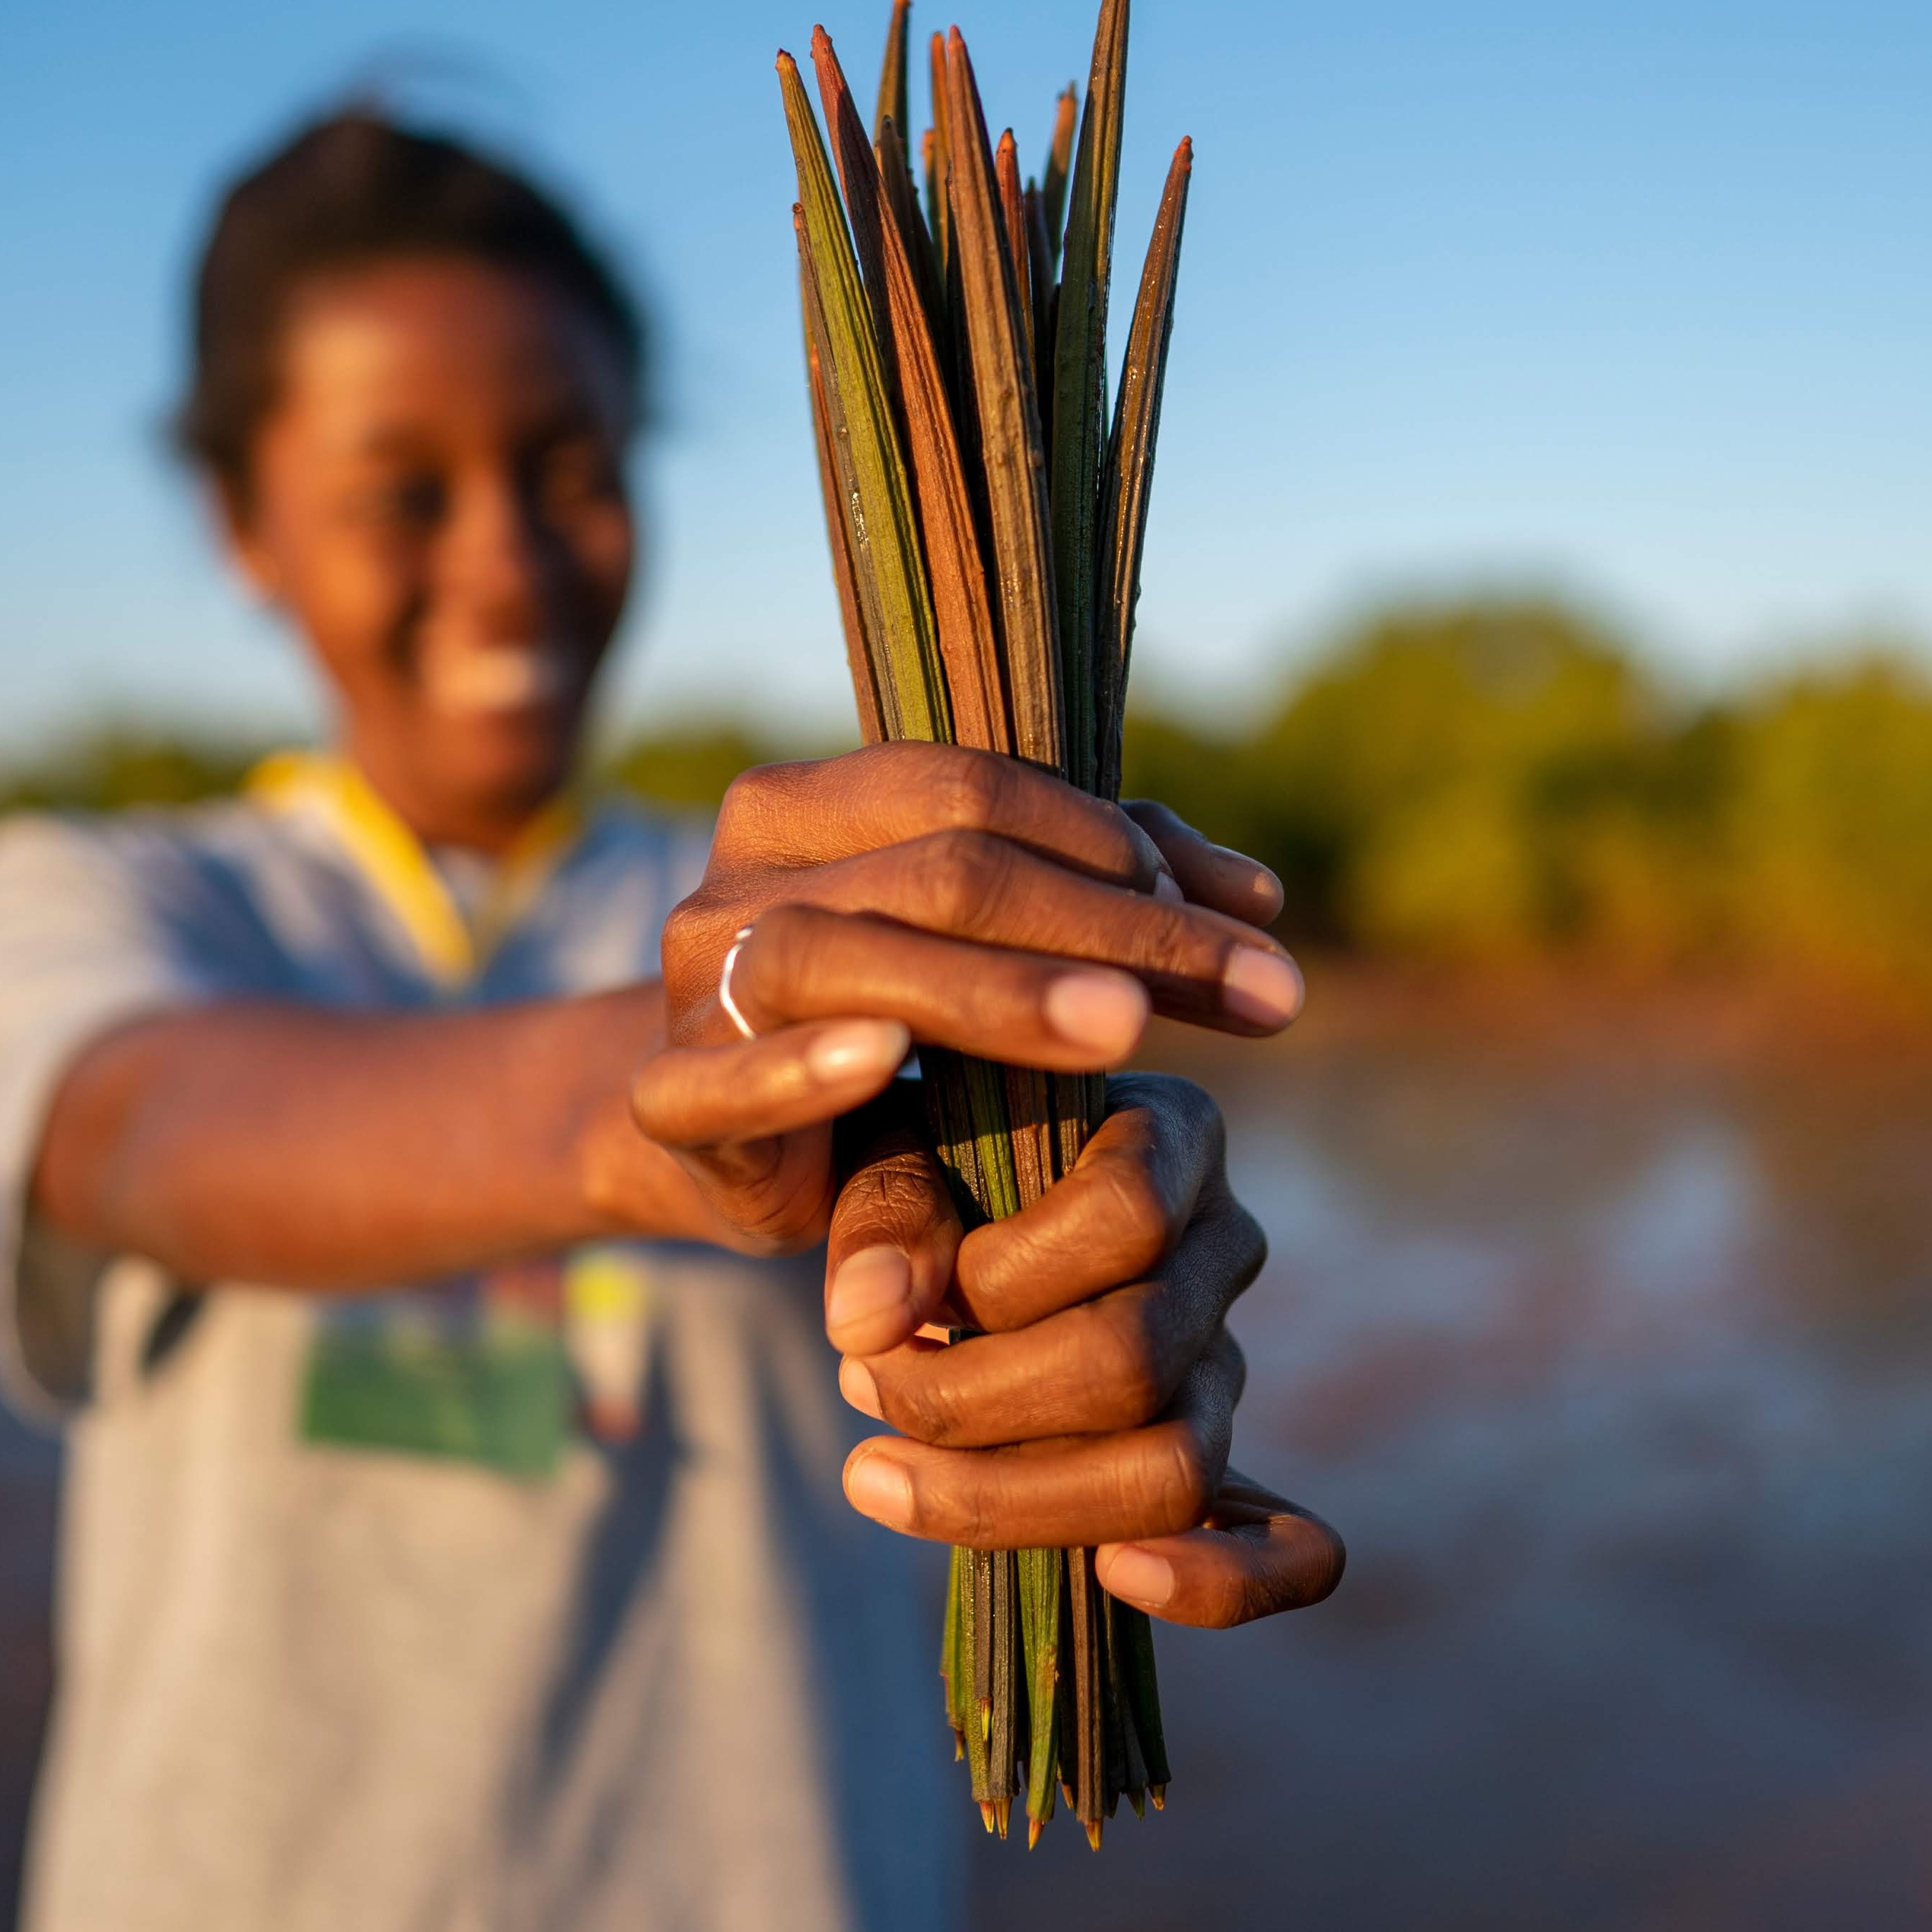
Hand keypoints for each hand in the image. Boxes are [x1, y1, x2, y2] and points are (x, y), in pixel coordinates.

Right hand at [625, 746, 1294, 1255]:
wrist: (728, 1142)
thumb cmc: (884, 1019)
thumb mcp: (988, 948)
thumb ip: (1108, 893)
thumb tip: (1260, 897)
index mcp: (811, 802)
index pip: (977, 789)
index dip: (1120, 846)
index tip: (1257, 923)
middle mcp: (743, 872)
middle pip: (942, 872)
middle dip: (1114, 930)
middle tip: (1261, 991)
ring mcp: (695, 982)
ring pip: (845, 959)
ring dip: (995, 992)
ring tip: (1125, 1027)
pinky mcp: (669, 1097)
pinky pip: (726, 1080)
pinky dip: (802, 1066)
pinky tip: (884, 1060)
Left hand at [820, 1072, 1344, 1627]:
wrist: (951, 1212)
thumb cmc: (927, 1166)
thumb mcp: (886, 1148)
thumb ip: (882, 1218)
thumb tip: (869, 1322)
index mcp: (1173, 1135)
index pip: (1127, 1217)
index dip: (1000, 1275)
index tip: (901, 1291)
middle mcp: (1225, 1244)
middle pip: (1135, 1363)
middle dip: (969, 1402)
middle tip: (860, 1388)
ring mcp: (1228, 1362)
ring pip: (1174, 1470)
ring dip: (1012, 1499)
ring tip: (880, 1476)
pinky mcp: (1223, 1462)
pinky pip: (1293, 1548)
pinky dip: (1220, 1581)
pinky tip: (1119, 1579)